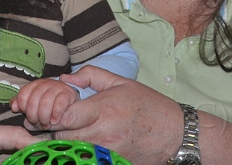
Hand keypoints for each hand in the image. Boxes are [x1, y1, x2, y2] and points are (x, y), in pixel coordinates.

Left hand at [10, 78, 79, 129]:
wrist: (70, 100)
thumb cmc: (49, 104)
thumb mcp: (34, 103)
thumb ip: (22, 105)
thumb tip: (13, 107)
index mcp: (34, 85)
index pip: (22, 95)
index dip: (24, 109)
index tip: (28, 117)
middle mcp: (45, 83)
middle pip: (33, 101)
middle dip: (34, 116)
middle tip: (38, 124)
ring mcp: (57, 87)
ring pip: (45, 103)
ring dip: (44, 118)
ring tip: (46, 125)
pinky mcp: (68, 93)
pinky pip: (59, 104)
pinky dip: (55, 115)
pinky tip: (54, 121)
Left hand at [50, 66, 182, 164]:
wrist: (175, 133)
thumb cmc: (148, 105)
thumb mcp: (121, 82)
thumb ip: (91, 75)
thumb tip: (66, 79)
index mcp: (104, 109)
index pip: (66, 117)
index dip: (56, 115)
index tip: (58, 111)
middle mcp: (104, 133)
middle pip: (64, 137)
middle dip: (58, 130)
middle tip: (61, 124)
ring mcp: (108, 152)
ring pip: (74, 151)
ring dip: (69, 144)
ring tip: (74, 134)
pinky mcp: (113, 163)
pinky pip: (88, 160)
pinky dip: (83, 154)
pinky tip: (87, 145)